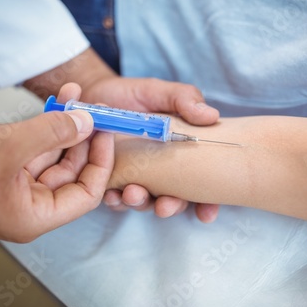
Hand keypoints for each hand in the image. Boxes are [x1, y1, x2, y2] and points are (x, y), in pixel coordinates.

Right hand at [0, 84, 113, 241]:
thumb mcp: (5, 147)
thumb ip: (51, 133)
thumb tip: (87, 122)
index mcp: (34, 215)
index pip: (86, 194)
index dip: (101, 162)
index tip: (106, 132)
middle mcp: (30, 205)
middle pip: (71, 172)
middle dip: (83, 137)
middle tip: (93, 108)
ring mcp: (16, 188)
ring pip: (52, 157)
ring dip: (64, 127)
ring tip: (73, 96)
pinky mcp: (4, 171)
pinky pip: (33, 150)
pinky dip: (44, 128)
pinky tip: (55, 105)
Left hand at [23, 48, 220, 222]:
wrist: (94, 93)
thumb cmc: (132, 94)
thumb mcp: (160, 92)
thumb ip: (185, 99)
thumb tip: (211, 116)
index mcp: (180, 155)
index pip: (201, 185)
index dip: (208, 203)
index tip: (207, 213)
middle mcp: (161, 172)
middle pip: (173, 200)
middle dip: (171, 207)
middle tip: (165, 205)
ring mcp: (135, 178)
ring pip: (143, 202)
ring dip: (140, 203)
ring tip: (133, 194)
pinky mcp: (110, 180)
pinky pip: (114, 198)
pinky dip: (114, 199)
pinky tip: (112, 194)